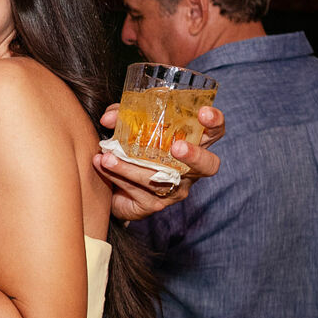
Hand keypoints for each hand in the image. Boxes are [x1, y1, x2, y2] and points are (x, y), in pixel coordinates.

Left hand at [95, 102, 224, 222]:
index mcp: (191, 143)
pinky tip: (102, 165)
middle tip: (177, 148)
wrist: (113, 187)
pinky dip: (118, 176)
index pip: (214, 132)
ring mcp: (175, 189)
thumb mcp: (129, 127)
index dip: (215, 122)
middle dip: (195, 155)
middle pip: (208, 165)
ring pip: (160, 179)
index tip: (204, 113)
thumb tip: (109, 118)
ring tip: (108, 157)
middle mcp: (190, 169)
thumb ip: (122, 117)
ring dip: (131, 167)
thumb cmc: (132, 151)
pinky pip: (138, 190)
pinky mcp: (155, 204)